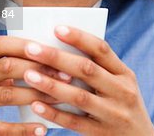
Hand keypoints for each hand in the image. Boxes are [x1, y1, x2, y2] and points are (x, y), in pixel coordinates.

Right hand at [0, 36, 71, 135]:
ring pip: (8, 95)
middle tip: (64, 73)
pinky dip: (23, 128)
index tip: (48, 48)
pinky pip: (1, 127)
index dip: (25, 45)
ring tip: (60, 96)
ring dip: (38, 95)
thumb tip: (38, 60)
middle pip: (8, 66)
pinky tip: (41, 128)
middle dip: (39, 69)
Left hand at [21, 26, 153, 135]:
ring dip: (51, 85)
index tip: (57, 28)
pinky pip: (74, 122)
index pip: (101, 49)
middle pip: (86, 70)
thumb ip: (99, 70)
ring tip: (28, 75)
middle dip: (56, 57)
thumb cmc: (122, 106)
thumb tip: (60, 48)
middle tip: (30, 48)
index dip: (79, 38)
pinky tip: (36, 105)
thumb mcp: (120, 85)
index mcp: (125, 74)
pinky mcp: (102, 134)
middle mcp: (122, 91)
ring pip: (78, 96)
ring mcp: (113, 114)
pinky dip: (54, 113)